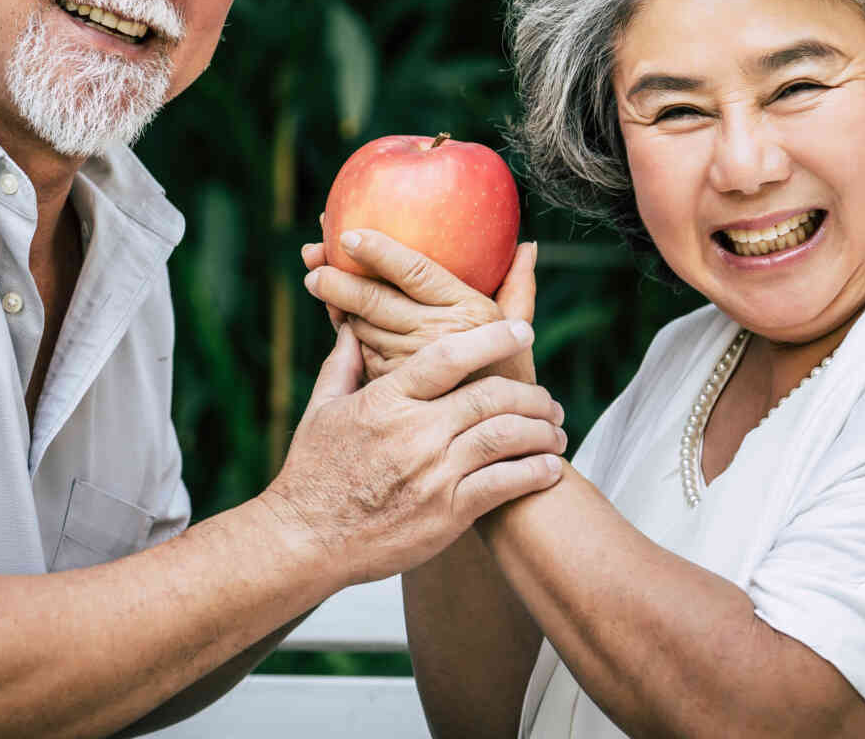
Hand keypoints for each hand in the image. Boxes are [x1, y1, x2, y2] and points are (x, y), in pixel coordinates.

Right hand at [261, 320, 566, 587]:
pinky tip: (548, 467)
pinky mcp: (447, 514)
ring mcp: (434, 474)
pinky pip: (504, 484)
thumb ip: (343, 364)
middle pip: (491, 397)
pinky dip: (534, 472)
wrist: (307, 539)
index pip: (449, 357)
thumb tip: (351, 326)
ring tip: (557, 431)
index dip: (492, 340)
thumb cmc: (313, 472)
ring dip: (542, 431)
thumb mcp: (321, 409)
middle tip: (549, 399)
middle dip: (531, 394)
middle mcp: (415, 432)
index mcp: (387, 400)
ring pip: (506, 437)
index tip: (522, 332)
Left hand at [302, 230, 538, 384]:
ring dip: (338, 305)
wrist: (499, 447)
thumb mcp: (518, 333)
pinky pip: (362, 356)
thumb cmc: (509, 378)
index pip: (415, 272)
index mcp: (469, 312)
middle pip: (377, 300)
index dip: (380, 250)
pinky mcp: (395, 389)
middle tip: (313, 262)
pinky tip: (339, 319)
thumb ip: (519, 288)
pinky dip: (348, 336)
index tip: (349, 234)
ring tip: (320, 280)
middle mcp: (440, 336)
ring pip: (364, 327)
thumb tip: (528, 244)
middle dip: (339, 278)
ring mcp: (414, 366)